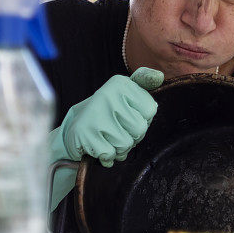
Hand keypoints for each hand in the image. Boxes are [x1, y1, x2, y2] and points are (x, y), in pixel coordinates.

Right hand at [47, 67, 163, 210]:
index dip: (141, 118)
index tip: (127, 115)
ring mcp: (95, 114)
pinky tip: (98, 146)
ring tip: (107, 138)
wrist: (74, 128)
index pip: (150, 110)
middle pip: (140, 129)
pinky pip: (110, 154)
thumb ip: (144, 83)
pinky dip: (106, 156)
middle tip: (116, 129)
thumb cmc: (108, 113)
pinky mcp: (85, 133)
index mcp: (120, 84)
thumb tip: (159, 77)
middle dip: (131, 136)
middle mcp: (107, 94)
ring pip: (126, 144)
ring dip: (119, 148)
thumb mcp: (125, 93)